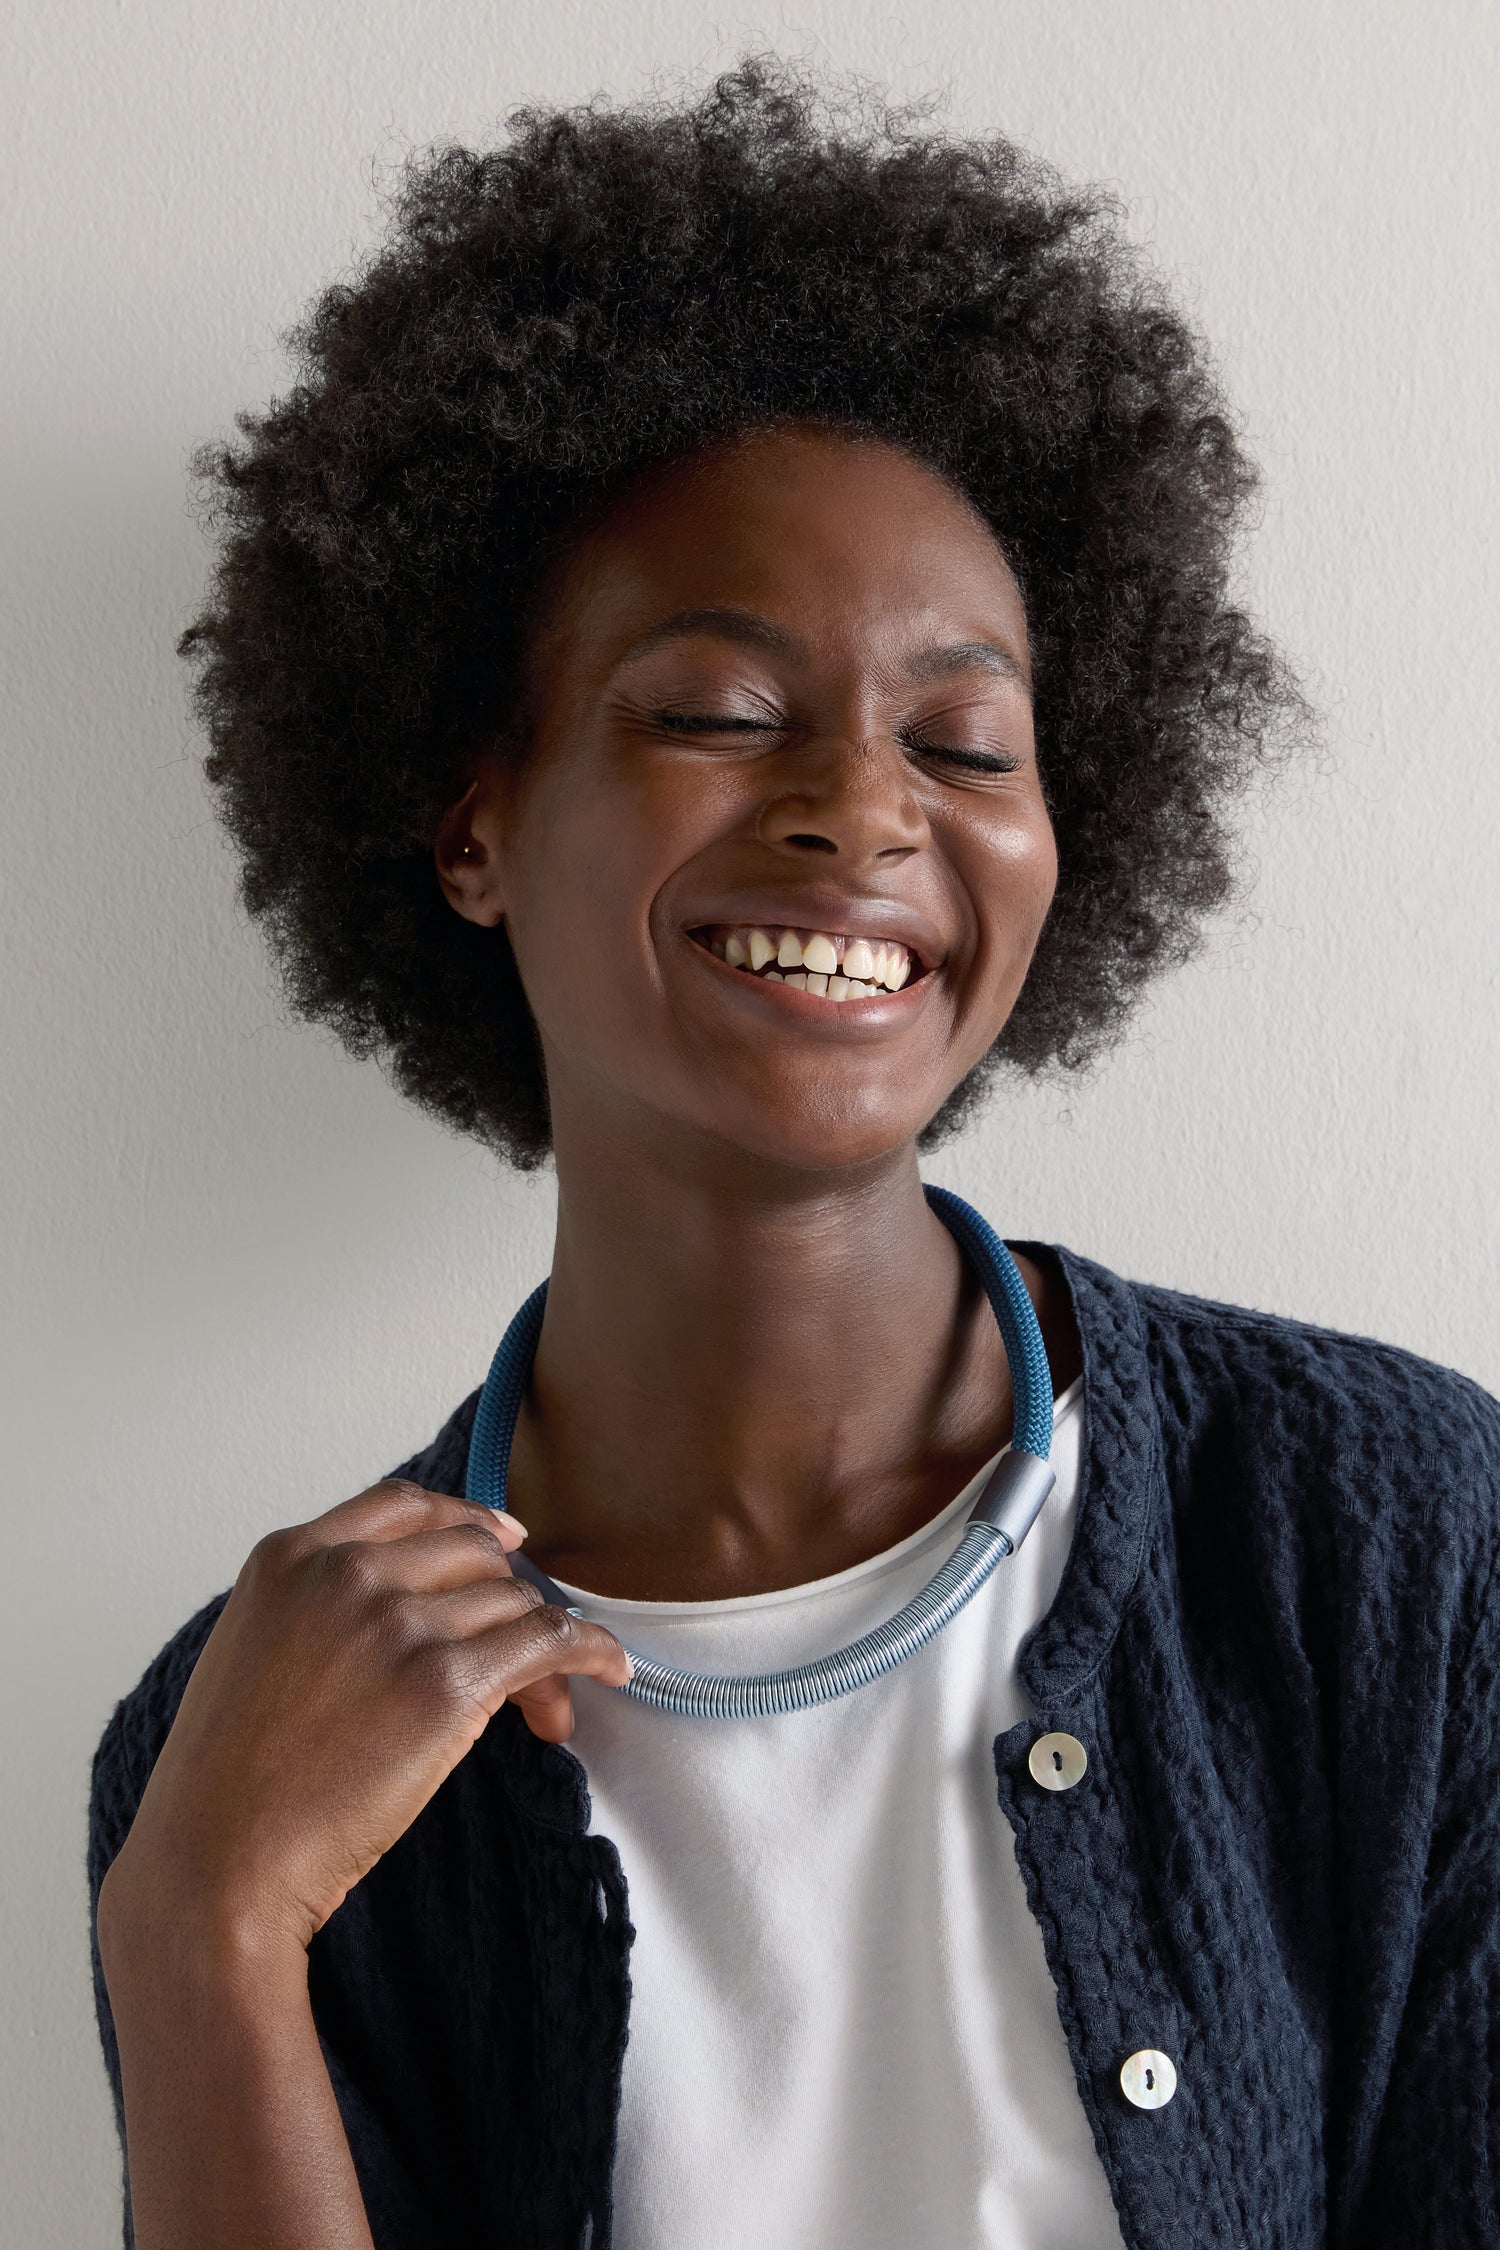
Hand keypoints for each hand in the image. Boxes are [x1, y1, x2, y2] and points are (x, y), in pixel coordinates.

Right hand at [100, 1480, 631, 1957]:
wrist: (218, 1866)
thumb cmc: (227, 1788)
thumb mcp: (254, 1652)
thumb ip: (319, 1609)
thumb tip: (419, 1611)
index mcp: (289, 1557)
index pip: (403, 1505)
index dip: (465, 1521)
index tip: (502, 1543)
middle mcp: (345, 1572)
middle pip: (471, 1552)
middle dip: (507, 1600)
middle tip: (522, 1664)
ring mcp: (397, 1621)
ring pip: (511, 1601)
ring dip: (542, 1651)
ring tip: (544, 1712)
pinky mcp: (446, 1683)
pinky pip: (547, 1641)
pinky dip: (590, 1651)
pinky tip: (610, 1671)